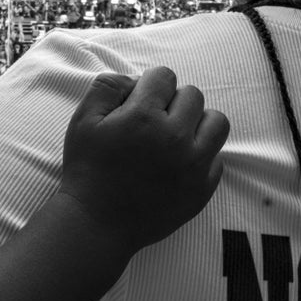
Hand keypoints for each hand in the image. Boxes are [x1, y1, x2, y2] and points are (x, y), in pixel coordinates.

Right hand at [59, 66, 229, 253]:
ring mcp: (193, 165)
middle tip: (154, 121)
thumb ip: (107, 87)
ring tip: (176, 135)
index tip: (140, 103)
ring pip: (216, 122)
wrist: (97, 224)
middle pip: (193, 95)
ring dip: (198, 122)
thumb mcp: (83, 121)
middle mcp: (174, 137)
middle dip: (173, 101)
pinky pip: (217, 158)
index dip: (150, 85)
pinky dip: (202, 155)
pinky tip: (178, 163)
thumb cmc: (87, 170)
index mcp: (144, 116)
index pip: (165, 76)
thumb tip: (135, 79)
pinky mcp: (203, 189)